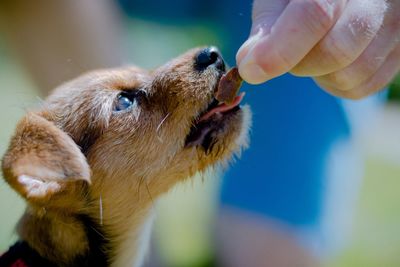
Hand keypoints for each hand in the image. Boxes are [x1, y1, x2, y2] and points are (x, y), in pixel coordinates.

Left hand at [237, 0, 399, 98]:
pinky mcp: (399, 53)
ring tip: (310, 52)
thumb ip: (266, 28)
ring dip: (317, 76)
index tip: (251, 70)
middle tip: (283, 53)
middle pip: (336, 51)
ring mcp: (395, 27)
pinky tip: (329, 64)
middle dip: (297, 63)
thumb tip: (248, 65)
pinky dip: (334, 85)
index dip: (281, 49)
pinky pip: (361, 88)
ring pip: (350, 75)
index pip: (315, 13)